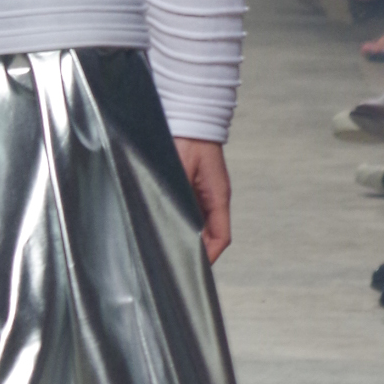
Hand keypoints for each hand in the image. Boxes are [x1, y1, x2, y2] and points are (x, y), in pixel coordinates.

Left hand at [174, 137, 231, 263]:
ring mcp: (203, 194)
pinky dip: (179, 223)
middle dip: (195, 250)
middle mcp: (213, 199)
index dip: (210, 256)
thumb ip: (182, 202)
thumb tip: (180, 229)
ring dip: (186, 237)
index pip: (221, 238)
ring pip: (198, 226)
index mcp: (218, 197)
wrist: (186, 116)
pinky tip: (162, 227)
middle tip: (175, 263)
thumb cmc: (186, 141)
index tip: (194, 267)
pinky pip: (189, 213)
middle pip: (209, 236)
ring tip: (167, 250)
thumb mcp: (182, 174)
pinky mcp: (190, 188)